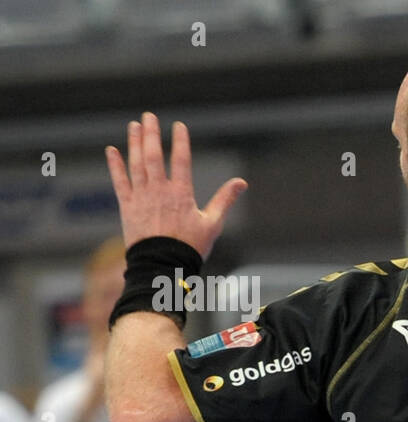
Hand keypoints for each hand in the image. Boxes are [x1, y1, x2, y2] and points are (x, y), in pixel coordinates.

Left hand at [106, 112, 246, 258]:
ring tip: (134, 126)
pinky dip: (115, 165)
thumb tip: (241, 183)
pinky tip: (111, 150)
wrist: (162, 265)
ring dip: (135, 143)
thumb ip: (224, 200)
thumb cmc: (190, 248)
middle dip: (151, 134)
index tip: (178, 125)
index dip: (180, 141)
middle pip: (154, 156)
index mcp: (181, 194)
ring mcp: (141, 197)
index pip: (181, 160)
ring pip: (136, 164)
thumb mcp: (212, 224)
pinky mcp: (127, 207)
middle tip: (149, 116)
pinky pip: (119, 181)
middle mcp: (159, 191)